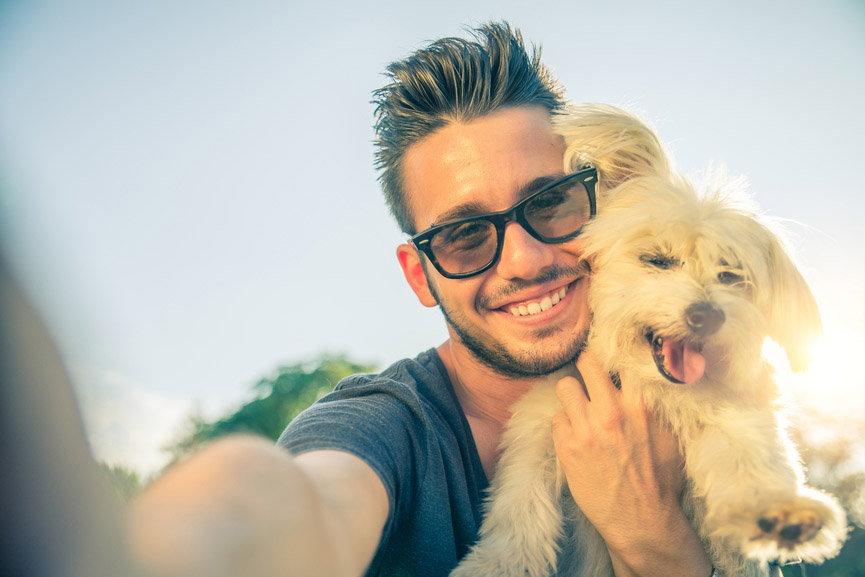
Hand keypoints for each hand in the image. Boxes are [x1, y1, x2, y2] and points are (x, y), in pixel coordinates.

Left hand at [551, 351, 710, 576]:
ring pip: (564, 386)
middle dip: (586, 367)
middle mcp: (610, 411)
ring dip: (572, 397)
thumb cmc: (660, 478)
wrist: (642, 519)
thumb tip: (644, 379)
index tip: (609, 359)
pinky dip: (565, 425)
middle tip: (588, 376)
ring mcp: (586, 428)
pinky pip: (556, 418)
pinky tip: (577, 438)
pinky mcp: (567, 447)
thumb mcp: (669, 435)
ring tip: (579, 409)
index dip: (613, 357)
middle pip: (585, 362)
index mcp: (640, 404)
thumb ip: (654, 404)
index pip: (618, 359)